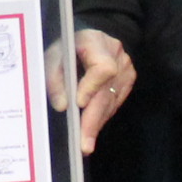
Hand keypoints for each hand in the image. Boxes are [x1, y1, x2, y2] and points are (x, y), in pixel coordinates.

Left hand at [66, 31, 133, 154]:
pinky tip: (91, 127)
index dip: (91, 87)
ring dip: (97, 122)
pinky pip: (115, 102)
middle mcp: (116, 54)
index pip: (103, 68)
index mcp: (96, 41)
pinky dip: (102, 116)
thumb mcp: (53, 56)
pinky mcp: (128, 79)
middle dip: (93, 119)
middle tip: (84, 144)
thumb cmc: (66, 47)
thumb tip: (62, 106)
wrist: (87, 37)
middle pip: (108, 91)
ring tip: (85, 142)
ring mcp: (126, 67)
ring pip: (112, 101)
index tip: (79, 104)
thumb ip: (54, 78)